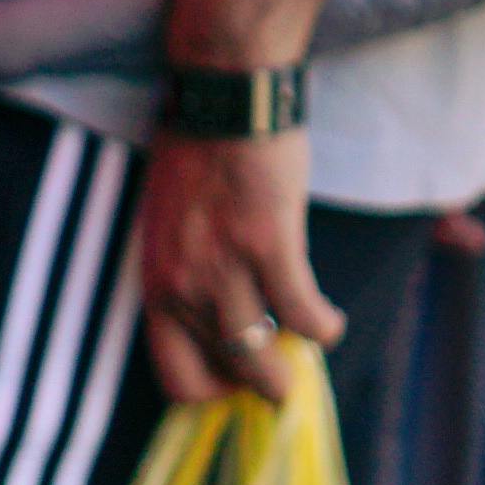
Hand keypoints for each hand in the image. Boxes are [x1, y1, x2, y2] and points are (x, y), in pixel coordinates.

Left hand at [135, 128, 336, 405]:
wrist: (221, 93)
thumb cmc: (199, 152)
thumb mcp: (170, 231)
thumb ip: (188, 277)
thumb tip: (218, 318)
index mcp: (154, 285)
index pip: (175, 378)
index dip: (212, 390)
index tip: (236, 375)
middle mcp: (181, 287)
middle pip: (225, 374)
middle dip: (261, 383)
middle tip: (284, 371)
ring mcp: (222, 268)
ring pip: (260, 359)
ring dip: (293, 369)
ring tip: (313, 345)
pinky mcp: (268, 244)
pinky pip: (301, 314)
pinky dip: (323, 326)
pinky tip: (330, 321)